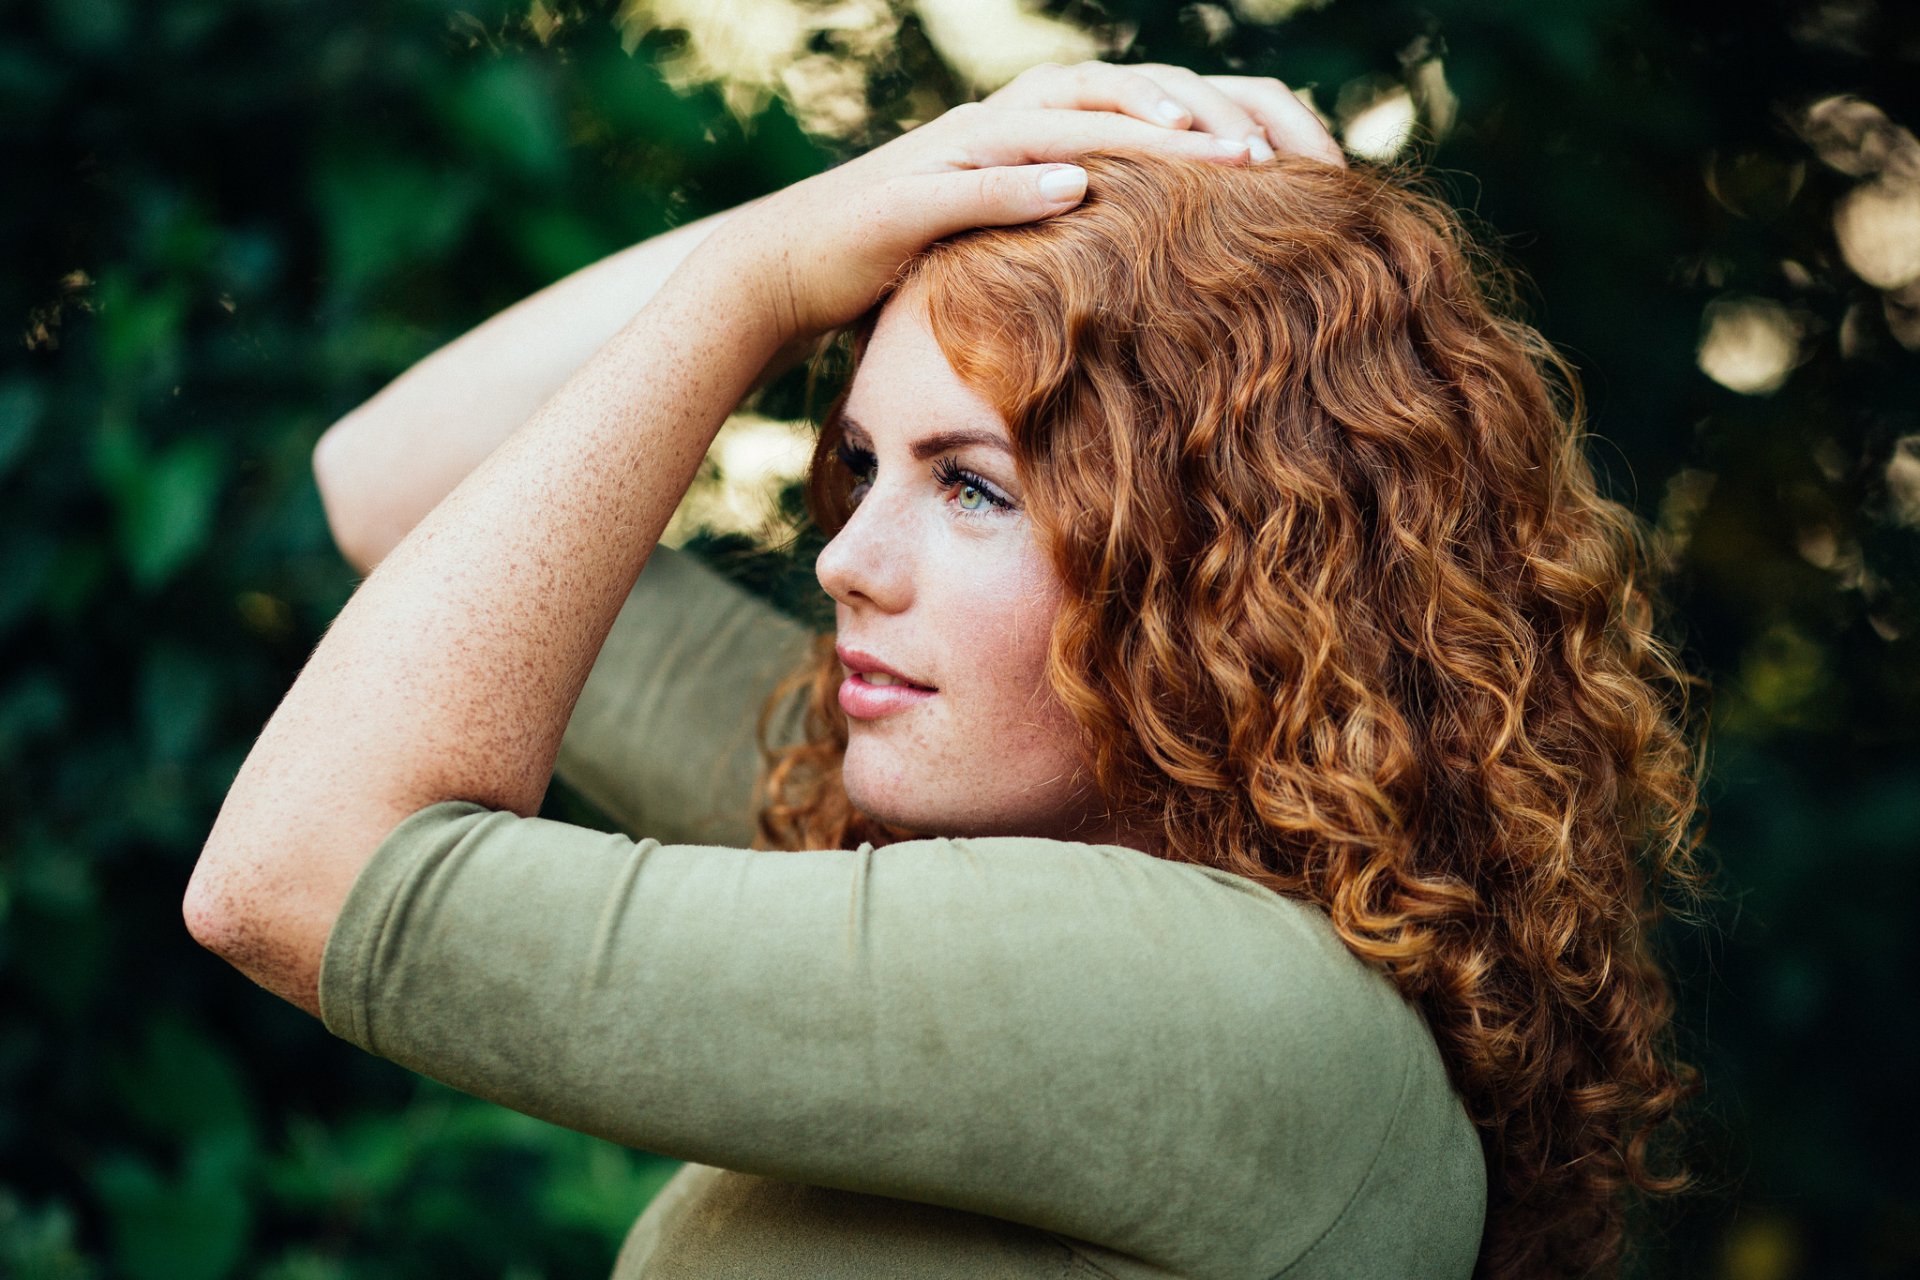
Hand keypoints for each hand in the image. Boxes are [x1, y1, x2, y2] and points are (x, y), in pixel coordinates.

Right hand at [713, 62, 1317, 345]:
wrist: (790, 270)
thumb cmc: (908, 262)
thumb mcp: (1012, 245)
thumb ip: (1076, 233)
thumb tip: (1159, 261)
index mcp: (1035, 128)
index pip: (1143, 105)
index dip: (1217, 122)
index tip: (1295, 160)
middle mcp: (1001, 121)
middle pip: (1118, 93)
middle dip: (1201, 117)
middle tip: (1277, 154)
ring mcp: (954, 153)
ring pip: (1060, 120)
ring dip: (1137, 130)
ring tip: (1208, 152)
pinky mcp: (908, 197)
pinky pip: (976, 181)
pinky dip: (1027, 183)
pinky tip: (1082, 191)